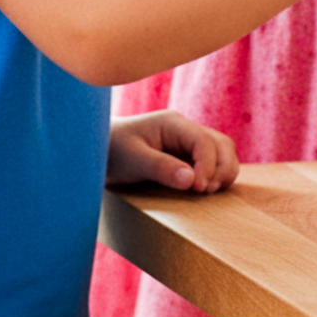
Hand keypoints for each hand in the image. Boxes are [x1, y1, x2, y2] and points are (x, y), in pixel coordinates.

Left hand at [106, 110, 238, 191]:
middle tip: (206, 192)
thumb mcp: (132, 159)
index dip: (208, 165)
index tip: (198, 189)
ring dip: (222, 172)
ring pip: (221, 152)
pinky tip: (204, 190)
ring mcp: (186, 143)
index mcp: (173, 124)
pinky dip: (215, 175)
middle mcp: (184, 130)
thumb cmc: (111, 150)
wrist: (95, 151)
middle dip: (221, 168)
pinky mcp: (184, 157)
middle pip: (221, 144)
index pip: (204, 141)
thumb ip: (160, 167)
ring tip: (207, 192)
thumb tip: (191, 180)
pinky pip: (211, 162)